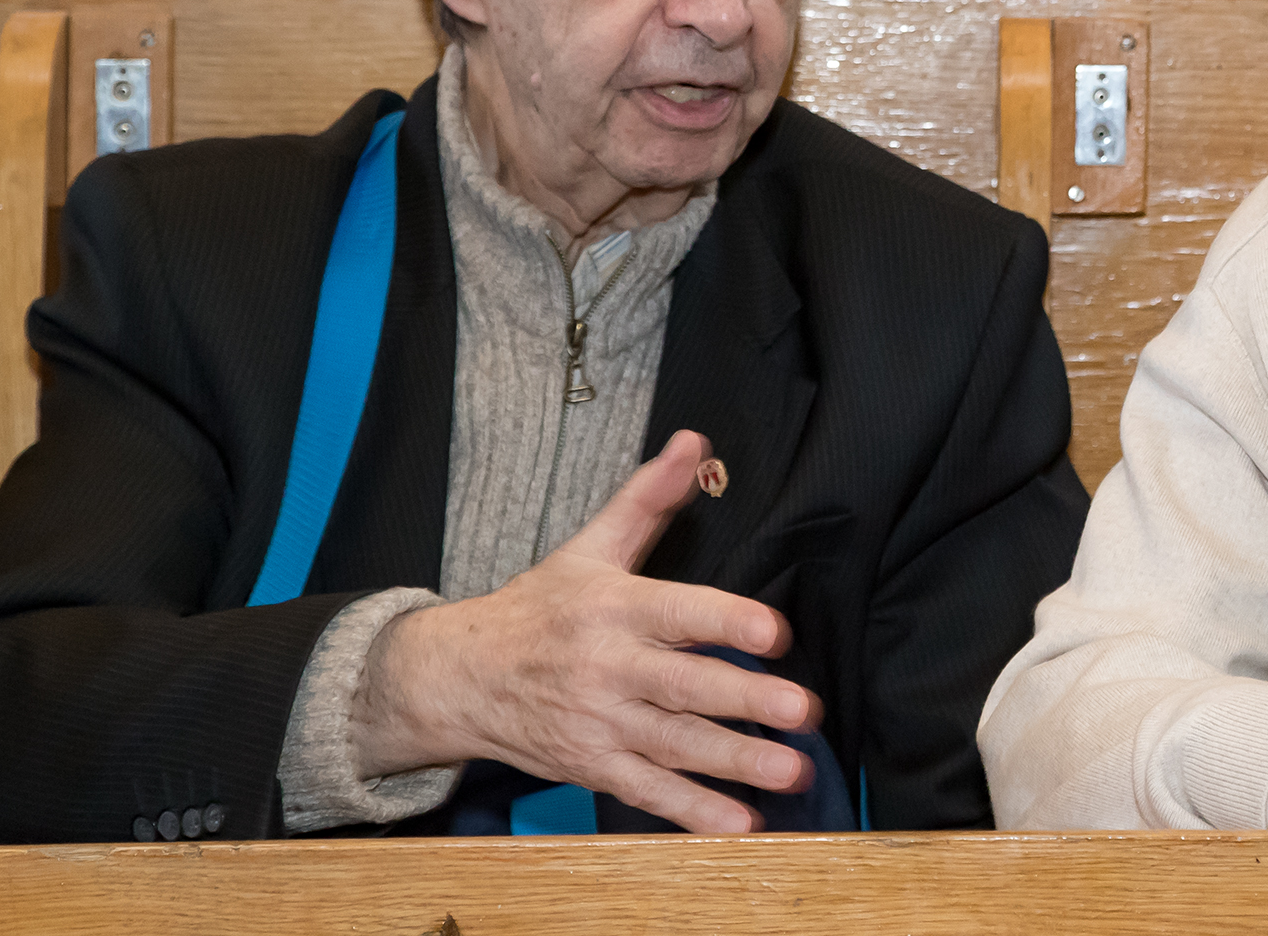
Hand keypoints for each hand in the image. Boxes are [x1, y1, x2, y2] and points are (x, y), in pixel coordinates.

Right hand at [348, 430, 822, 831]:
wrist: (461, 677)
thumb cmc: (540, 607)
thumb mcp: (591, 546)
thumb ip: (649, 499)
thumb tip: (695, 441)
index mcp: (614, 607)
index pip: (678, 612)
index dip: (727, 622)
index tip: (777, 633)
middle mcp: (608, 668)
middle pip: (685, 688)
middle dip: (748, 702)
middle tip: (806, 712)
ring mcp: (600, 724)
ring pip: (676, 747)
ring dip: (737, 764)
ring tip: (793, 772)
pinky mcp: (593, 767)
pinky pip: (649, 794)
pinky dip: (694, 814)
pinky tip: (742, 826)